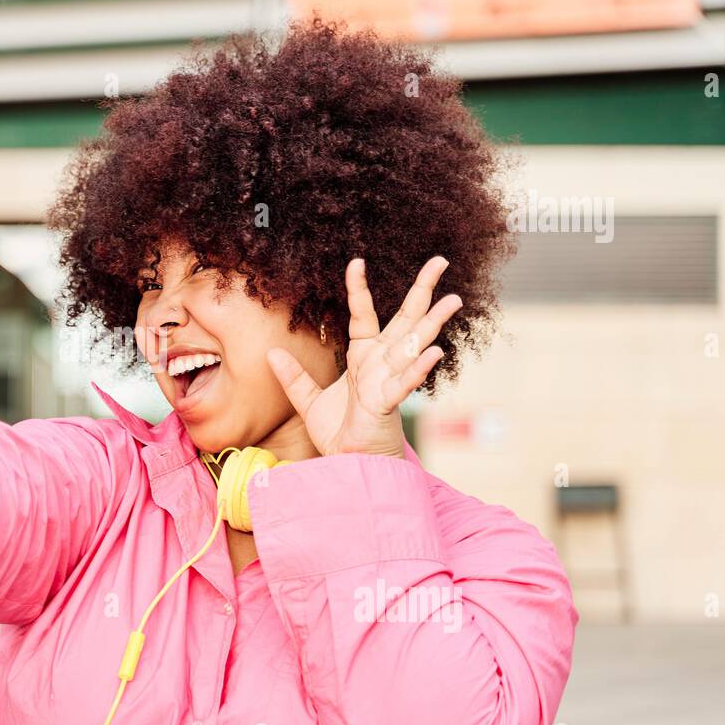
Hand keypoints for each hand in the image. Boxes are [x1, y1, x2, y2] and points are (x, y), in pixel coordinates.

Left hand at [266, 256, 461, 458]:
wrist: (349, 464)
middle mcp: (381, 363)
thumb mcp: (309, 402)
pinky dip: (417, 369)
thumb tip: (271, 352)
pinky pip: (404, 383)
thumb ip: (293, 378)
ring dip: (432, 323)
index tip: (357, 261)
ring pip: (413, 345)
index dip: (359, 289)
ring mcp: (388, 381)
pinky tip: (433, 351)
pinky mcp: (388, 404)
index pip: (363, 314)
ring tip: (453, 299)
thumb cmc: (339, 434)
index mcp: (363, 357)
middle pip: (405, 319)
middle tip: (440, 261)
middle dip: (423, 290)